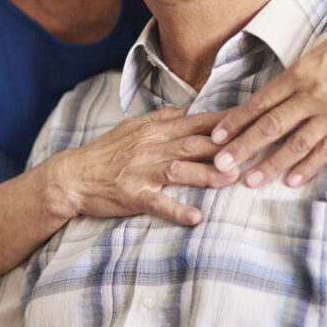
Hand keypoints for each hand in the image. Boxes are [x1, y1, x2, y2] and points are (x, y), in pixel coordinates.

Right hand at [57, 106, 238, 225]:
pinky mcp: (133, 196)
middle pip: (193, 144)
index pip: (196, 123)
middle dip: (225, 147)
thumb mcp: (131, 128)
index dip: (226, 122)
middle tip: (254, 150)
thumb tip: (190, 109)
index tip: (253, 121)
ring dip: (207, 174)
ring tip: (232, 180)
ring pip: (180, 170)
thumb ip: (162, 119)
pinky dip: (177, 210)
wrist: (72, 177)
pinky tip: (195, 217)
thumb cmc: (103, 154)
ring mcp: (142, 173)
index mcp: (154, 132)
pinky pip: (158, 203)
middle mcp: (151, 149)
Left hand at [211, 4, 326, 187]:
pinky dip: (307, 168)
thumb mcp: (312, 56)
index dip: (235, 122)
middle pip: (270, 126)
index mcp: (298, 74)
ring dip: (270, 165)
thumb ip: (290, 81)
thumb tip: (263, 105)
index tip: (216, 137)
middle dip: (243, 147)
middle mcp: (313, 94)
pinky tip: (290, 180)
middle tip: (221, 164)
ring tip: (250, 180)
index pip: (258, 103)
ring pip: (296, 144)